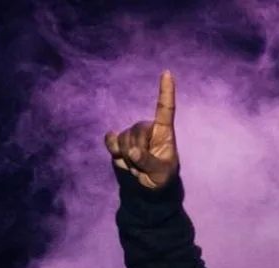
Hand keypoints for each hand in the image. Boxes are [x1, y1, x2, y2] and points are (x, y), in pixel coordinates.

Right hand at [104, 71, 177, 189]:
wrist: (149, 185)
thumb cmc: (162, 176)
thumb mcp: (161, 174)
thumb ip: (149, 162)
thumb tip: (132, 151)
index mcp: (164, 132)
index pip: (165, 109)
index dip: (166, 91)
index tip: (167, 72)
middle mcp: (148, 128)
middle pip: (137, 131)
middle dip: (138, 152)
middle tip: (146, 167)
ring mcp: (133, 134)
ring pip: (124, 140)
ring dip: (129, 158)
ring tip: (139, 167)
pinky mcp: (120, 141)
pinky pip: (111, 141)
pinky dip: (114, 149)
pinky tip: (120, 157)